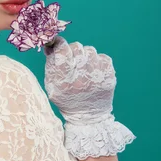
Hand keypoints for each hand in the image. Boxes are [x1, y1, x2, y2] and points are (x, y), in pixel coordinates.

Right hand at [43, 36, 135, 158]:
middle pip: (77, 47)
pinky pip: (103, 57)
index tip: (60, 45)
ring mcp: (98, 76)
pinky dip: (97, 61)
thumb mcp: (52, 85)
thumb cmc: (66, 98)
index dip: (60, 44)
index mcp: (65, 80)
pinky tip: (93, 71)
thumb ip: (51, 64)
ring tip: (84, 68)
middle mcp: (82, 77)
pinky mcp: (109, 76)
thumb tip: (52, 44)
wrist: (89, 116)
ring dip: (85, 56)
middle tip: (73, 60)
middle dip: (73, 51)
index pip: (63, 51)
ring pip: (90, 50)